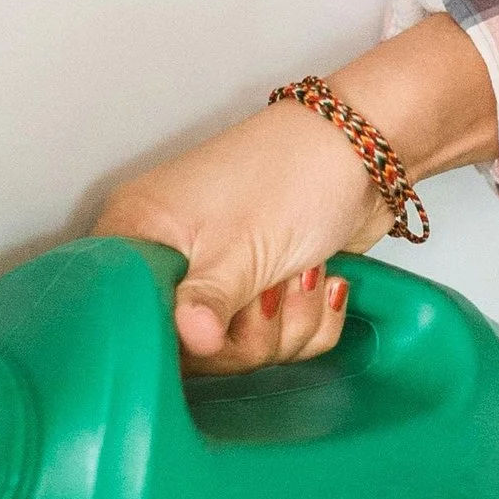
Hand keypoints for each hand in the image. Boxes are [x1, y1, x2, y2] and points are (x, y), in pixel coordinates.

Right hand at [93, 16, 497, 369]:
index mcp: (141, 232)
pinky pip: (282, 342)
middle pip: (191, 348)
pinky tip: (323, 278)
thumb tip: (190, 343)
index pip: (128, 317)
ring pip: (244, 348)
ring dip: (291, 322)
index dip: (172, 337)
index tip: (211, 329)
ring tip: (303, 272)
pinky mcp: (266, 288)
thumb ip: (205, 303)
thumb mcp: (240, 247)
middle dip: (250, 333)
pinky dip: (312, 319)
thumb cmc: (294, 171)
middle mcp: (174, 256)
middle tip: (271, 289)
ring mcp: (222, 274)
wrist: (370, 150)